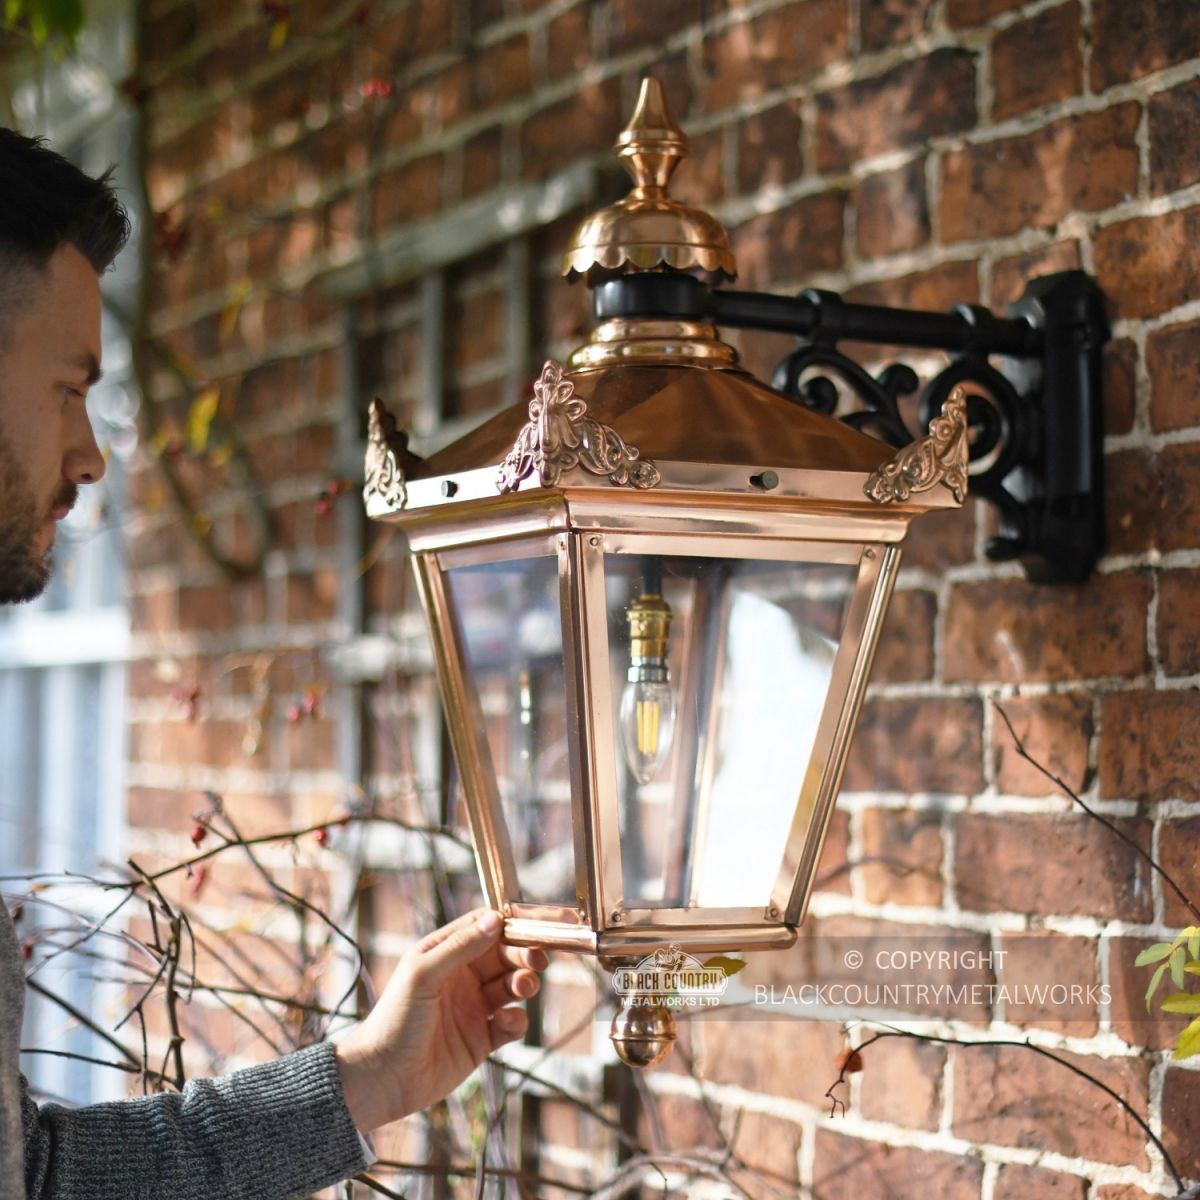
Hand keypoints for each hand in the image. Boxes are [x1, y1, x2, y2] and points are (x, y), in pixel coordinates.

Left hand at [334, 908, 547, 1131]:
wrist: (383, 1078)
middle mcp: (462, 977)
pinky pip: (511, 1024)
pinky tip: (505, 1023)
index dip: (507, 925)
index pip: (482, 928)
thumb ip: (460, 946)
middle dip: (523, 955)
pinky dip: (516, 1021)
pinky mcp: (481, 1040)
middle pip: (504, 955)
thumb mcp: (423, 974)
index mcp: (444, 954)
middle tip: (537, 960)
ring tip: (523, 988)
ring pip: (511, 987)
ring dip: (524, 983)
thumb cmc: (394, 1019)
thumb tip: (495, 919)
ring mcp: (473, 1008)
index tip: (530, 928)